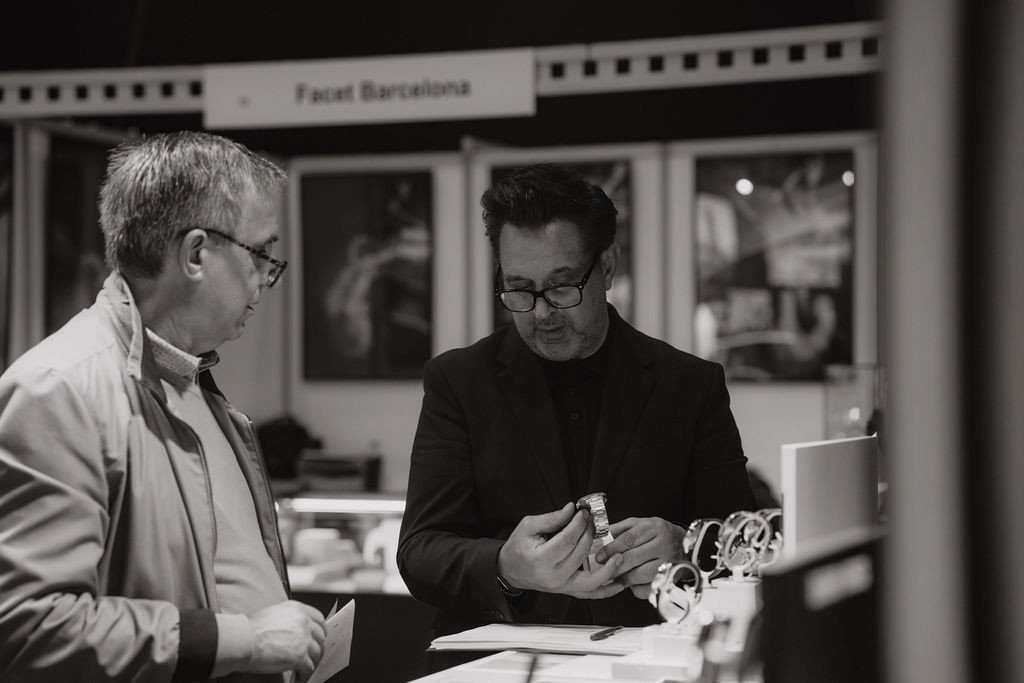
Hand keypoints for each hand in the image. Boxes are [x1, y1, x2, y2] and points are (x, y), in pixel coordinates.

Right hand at [248, 600, 326, 680]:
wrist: (243, 640)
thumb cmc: (251, 629)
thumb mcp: (274, 614)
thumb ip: (289, 620)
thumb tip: (295, 631)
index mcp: (297, 609)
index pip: (319, 619)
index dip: (319, 631)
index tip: (318, 638)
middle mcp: (303, 621)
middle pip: (320, 637)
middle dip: (316, 648)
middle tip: (311, 656)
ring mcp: (303, 638)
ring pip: (316, 653)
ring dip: (310, 663)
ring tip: (303, 669)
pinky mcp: (300, 655)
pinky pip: (309, 668)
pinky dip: (304, 674)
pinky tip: (298, 677)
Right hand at [498, 502, 625, 599]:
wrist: (511, 570)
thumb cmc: (518, 548)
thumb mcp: (529, 527)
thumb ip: (552, 518)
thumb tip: (572, 510)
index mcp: (541, 559)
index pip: (567, 540)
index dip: (579, 524)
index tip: (584, 513)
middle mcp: (553, 576)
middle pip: (580, 554)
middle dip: (590, 535)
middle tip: (594, 522)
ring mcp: (561, 586)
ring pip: (591, 580)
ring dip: (608, 569)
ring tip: (620, 556)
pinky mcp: (567, 590)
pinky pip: (590, 593)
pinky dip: (606, 590)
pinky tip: (619, 583)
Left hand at [594, 517, 684, 596]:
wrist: (685, 544)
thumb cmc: (658, 534)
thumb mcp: (641, 524)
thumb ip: (621, 528)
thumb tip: (601, 535)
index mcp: (654, 528)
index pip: (628, 539)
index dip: (611, 549)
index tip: (600, 556)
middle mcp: (663, 544)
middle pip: (634, 558)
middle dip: (615, 565)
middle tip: (605, 569)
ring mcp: (669, 562)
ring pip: (641, 574)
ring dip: (625, 578)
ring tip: (616, 576)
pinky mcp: (671, 577)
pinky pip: (650, 587)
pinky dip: (637, 588)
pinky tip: (632, 584)